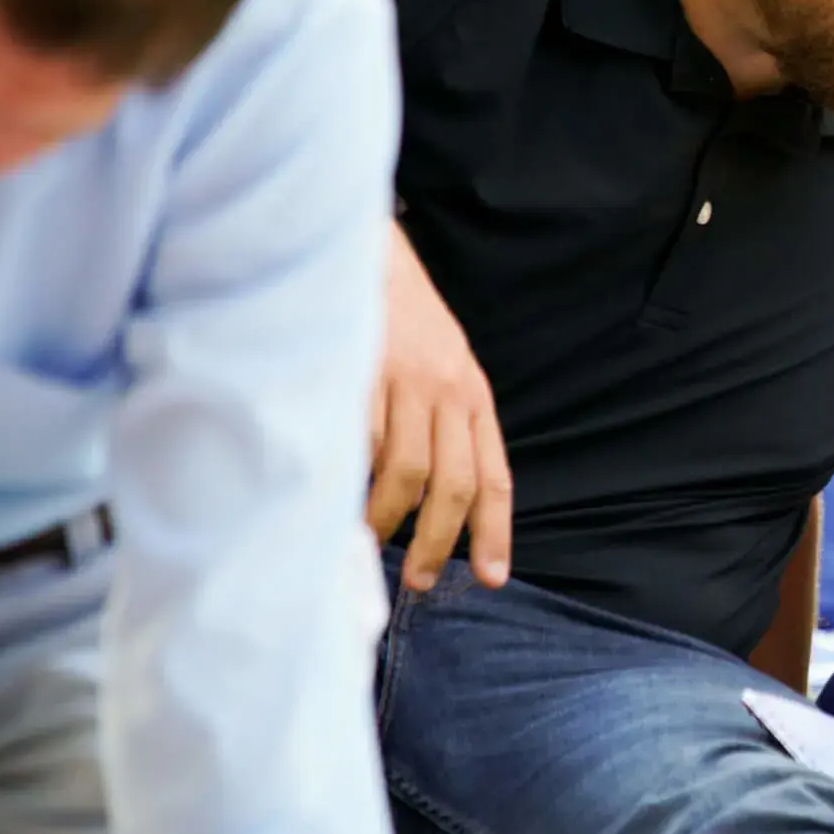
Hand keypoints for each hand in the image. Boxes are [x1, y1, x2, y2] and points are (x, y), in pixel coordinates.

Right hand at [371, 227, 512, 592]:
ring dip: (389, 518)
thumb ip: (441, 424)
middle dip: (440, 542)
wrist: (367, 255)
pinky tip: (339, 496)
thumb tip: (424, 500)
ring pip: (409, 472)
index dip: (494, 530)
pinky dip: (353, 478)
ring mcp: (407, 383)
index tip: (491, 576)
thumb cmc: (401, 319)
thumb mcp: (441, 366)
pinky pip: (363, 441)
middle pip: (456, 485)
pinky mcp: (365, 374)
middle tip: (420, 579)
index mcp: (473, 396)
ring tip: (370, 541)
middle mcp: (449, 392)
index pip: (494, 475)